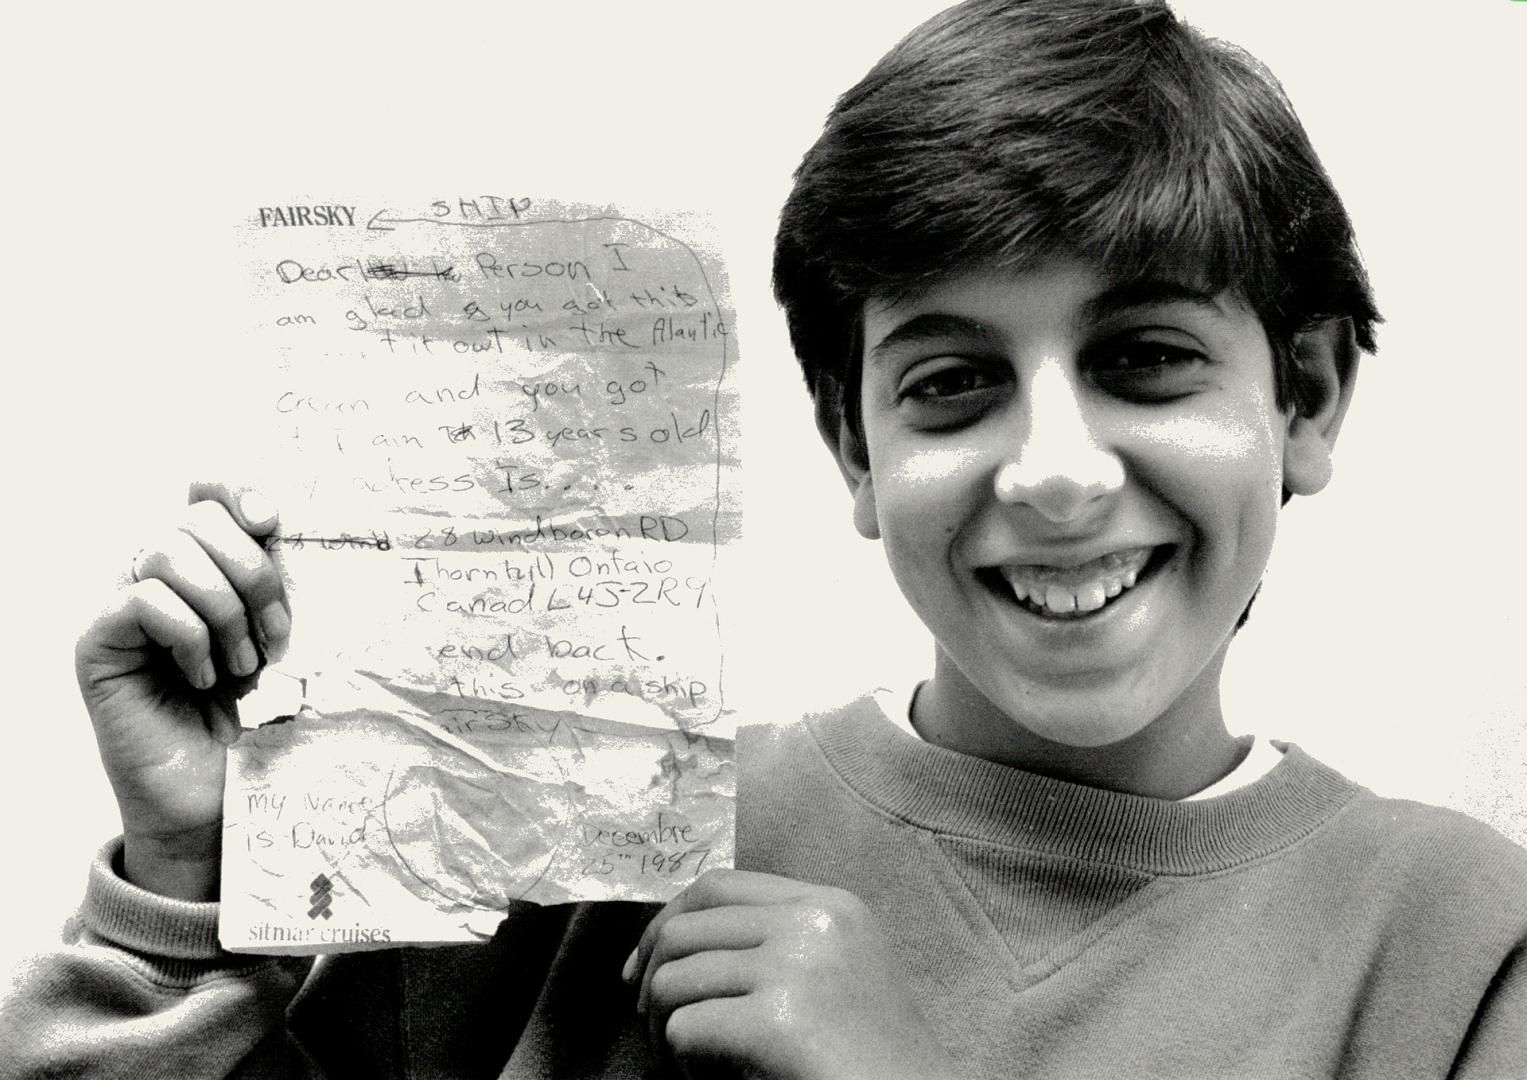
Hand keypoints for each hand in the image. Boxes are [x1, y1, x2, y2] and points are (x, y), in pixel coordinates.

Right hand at [75, 483, 288, 899]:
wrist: (220, 795)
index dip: (238, 493)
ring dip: (223, 611)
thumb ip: (275, 583)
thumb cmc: (254, 719)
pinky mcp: (98, 643)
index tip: (274, 521)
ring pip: (167, 552)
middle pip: (195, 519)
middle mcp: (154, 577)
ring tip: (243, 668)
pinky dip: (188, 635)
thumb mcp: (280, 639)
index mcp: (202, 568)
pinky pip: (142, 600)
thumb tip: (280, 521)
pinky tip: (203, 677)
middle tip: (275, 637)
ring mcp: (121, 608)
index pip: (206, 495)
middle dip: (252, 572)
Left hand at [625, 869, 957, 1079]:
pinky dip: (681, 1063)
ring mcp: (796, 967)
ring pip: (674, 980)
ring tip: (684, 1062)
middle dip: (651, 975)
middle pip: (686, 928)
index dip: (667, 920)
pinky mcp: (778, 1022)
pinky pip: (686, 1029)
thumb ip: (781, 939)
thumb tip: (676, 940)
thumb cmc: (876, 1055)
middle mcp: (813, 922)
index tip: (642, 963)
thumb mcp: (841, 967)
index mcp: (831, 904)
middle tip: (646, 1017)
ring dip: (663, 1028)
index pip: (719, 886)